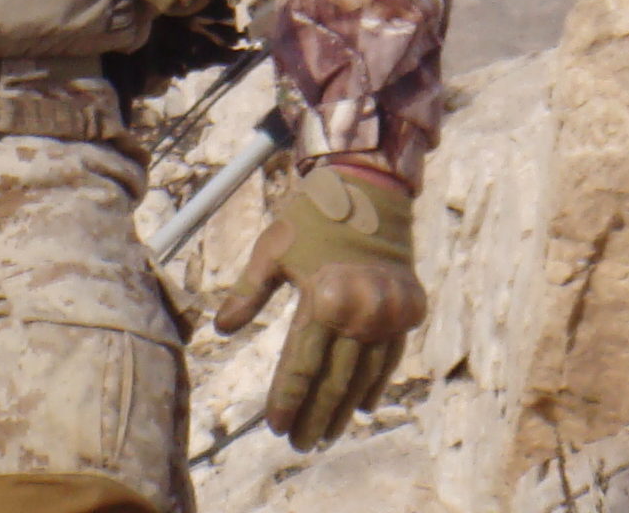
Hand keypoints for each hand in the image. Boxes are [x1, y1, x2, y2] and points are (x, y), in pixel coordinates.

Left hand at [210, 162, 425, 447]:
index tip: (275, 426)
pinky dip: (375, 384)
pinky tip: (363, 405)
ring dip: (344, 409)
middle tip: (300, 444)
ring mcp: (388, 314)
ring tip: (327, 435)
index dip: (287, 399)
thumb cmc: (312, 214)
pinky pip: (390, 358)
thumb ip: (247, 293)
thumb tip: (220, 330)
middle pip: (333, 380)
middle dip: (315, 416)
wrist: (369, 185)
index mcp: (323, 298)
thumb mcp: (271, 248)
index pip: (301, 365)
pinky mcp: (408, 310)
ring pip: (364, 377)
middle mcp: (359, 312)